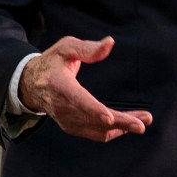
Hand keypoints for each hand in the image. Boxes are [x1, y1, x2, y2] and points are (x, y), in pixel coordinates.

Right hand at [18, 36, 152, 141]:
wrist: (32, 85)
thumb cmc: (53, 62)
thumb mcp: (66, 48)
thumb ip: (88, 48)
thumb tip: (110, 43)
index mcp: (60, 86)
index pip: (78, 100)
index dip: (93, 110)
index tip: (109, 118)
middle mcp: (63, 107)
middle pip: (94, 120)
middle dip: (120, 123)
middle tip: (142, 123)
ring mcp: (67, 120)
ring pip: (98, 130)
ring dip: (122, 127)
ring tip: (144, 120)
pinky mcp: (73, 127)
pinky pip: (96, 134)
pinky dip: (114, 131)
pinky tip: (129, 124)